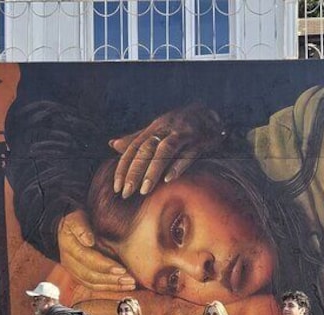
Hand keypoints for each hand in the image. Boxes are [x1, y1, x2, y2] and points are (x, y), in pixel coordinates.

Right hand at [58, 210, 135, 290]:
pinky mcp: (79, 276)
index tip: (122, 269)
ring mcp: (73, 270)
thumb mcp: (77, 217)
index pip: (87, 258)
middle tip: (130, 280)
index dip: (105, 265)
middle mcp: (68, 261)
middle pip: (90, 275)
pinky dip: (108, 288)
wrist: (67, 227)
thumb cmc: (77, 220)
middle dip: (111, 279)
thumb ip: (81, 227)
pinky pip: (93, 286)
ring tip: (130, 285)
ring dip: (112, 286)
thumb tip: (89, 241)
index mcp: (69, 246)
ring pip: (92, 283)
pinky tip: (122, 287)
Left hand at [109, 102, 225, 197]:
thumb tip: (113, 144)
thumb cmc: (180, 124)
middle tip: (126, 193)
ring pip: (165, 150)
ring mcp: (184, 134)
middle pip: (146, 149)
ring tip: (144, 191)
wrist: (210, 112)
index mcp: (154, 128)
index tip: (116, 187)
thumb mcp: (158, 129)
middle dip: (134, 172)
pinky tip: (169, 179)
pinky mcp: (200, 140)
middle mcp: (166, 129)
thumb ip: (137, 139)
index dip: (123, 167)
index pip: (133, 147)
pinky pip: (188, 153)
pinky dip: (178, 165)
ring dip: (153, 170)